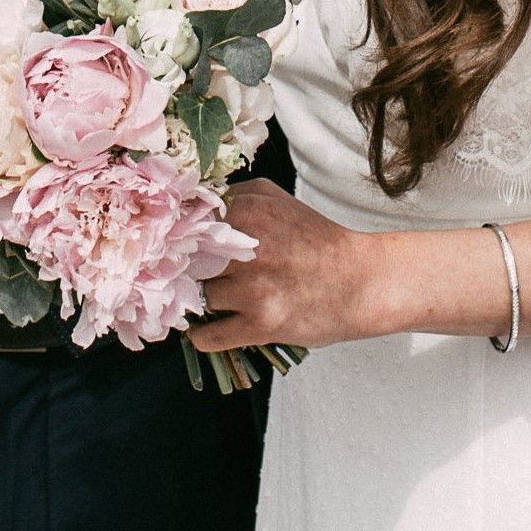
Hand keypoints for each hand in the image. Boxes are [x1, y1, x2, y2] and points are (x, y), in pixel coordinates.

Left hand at [192, 178, 381, 352]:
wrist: (360, 281)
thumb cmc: (316, 238)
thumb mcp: (276, 199)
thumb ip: (234, 195)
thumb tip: (192, 206)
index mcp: (249, 212)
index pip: (187, 222)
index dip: (175, 235)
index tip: (170, 244)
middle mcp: (248, 249)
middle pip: (187, 260)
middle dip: (184, 268)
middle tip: (182, 274)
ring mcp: (254, 289)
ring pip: (197, 296)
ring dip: (196, 301)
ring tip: (201, 300)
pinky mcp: (262, 325)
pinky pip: (209, 335)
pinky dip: (201, 335)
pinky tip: (203, 329)